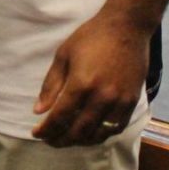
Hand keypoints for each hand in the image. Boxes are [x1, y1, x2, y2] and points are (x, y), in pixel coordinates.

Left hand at [31, 12, 148, 146]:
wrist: (126, 28)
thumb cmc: (90, 38)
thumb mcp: (63, 56)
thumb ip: (51, 85)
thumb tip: (39, 110)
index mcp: (81, 84)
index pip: (60, 116)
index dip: (47, 129)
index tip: (36, 133)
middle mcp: (102, 98)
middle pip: (79, 130)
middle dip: (61, 139)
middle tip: (50, 140)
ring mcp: (119, 102)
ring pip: (98, 134)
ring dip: (81, 141)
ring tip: (67, 139)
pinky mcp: (132, 103)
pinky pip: (115, 128)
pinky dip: (100, 135)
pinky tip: (89, 133)